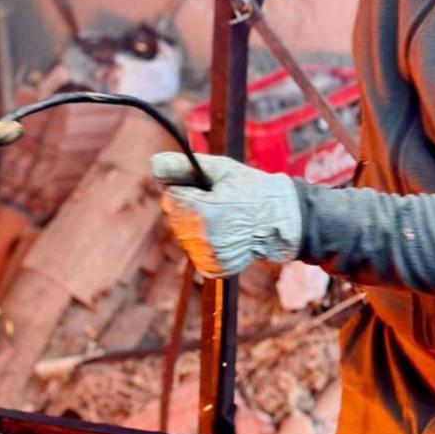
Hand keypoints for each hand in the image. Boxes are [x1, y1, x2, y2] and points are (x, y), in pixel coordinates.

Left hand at [151, 152, 302, 277]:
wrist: (281, 221)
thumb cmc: (250, 189)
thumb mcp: (220, 169)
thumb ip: (183, 166)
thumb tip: (153, 164)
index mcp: (202, 211)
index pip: (171, 196)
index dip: (188, 189)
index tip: (209, 189)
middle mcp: (201, 238)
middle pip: (174, 216)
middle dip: (189, 207)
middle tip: (218, 203)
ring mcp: (207, 256)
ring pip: (183, 234)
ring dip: (195, 225)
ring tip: (223, 219)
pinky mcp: (212, 268)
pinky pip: (194, 250)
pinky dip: (203, 242)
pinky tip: (223, 235)